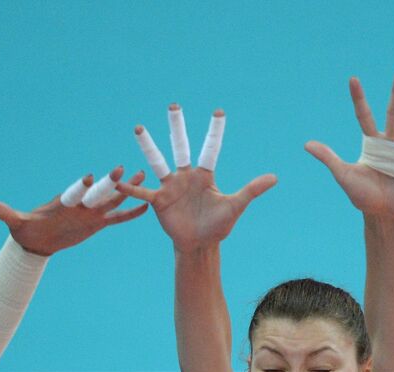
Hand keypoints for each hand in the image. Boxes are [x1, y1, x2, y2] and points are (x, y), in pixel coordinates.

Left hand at [0, 166, 149, 255]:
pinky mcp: (97, 223)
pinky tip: (145, 207)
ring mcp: (91, 213)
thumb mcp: (17, 222)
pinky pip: (117, 218)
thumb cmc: (26, 229)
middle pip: (96, 192)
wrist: (37, 239)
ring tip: (142, 175)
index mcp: (63, 201)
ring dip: (126, 189)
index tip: (90, 177)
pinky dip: (130, 213)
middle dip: (108, 181)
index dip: (81, 185)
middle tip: (120, 167)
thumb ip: (8, 213)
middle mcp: (80, 204)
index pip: (73, 192)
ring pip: (111, 199)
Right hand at [116, 106, 276, 250]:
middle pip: (181, 146)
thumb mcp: (235, 206)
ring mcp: (170, 186)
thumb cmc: (218, 225)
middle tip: (174, 105)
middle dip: (178, 127)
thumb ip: (251, 190)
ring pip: (158, 161)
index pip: (210, 148)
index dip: (215, 131)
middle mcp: (185, 176)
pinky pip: (143, 193)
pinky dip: (132, 188)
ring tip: (139, 128)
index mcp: (204, 175)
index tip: (219, 111)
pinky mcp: (159, 200)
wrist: (200, 244)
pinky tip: (119, 181)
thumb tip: (274, 177)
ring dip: (148, 146)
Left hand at [305, 72, 393, 216]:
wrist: (381, 212)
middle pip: (393, 111)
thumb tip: (307, 144)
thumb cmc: (361, 194)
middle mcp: (389, 141)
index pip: (364, 115)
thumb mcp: (343, 175)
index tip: (353, 80)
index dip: (359, 99)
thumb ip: (329, 158)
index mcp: (371, 142)